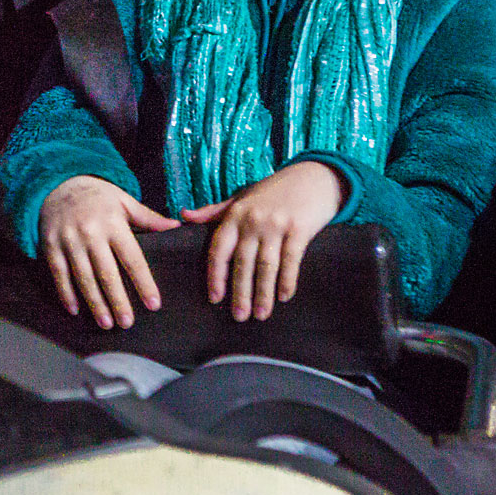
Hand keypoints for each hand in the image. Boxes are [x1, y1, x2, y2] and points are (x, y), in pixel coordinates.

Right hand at [37, 175, 179, 329]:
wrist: (57, 183)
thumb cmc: (97, 197)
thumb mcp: (123, 201)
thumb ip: (148, 217)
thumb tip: (175, 226)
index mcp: (113, 223)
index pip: (132, 258)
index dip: (143, 282)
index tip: (154, 304)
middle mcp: (90, 233)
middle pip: (107, 273)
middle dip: (118, 300)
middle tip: (127, 323)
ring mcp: (68, 240)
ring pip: (83, 277)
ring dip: (95, 303)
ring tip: (106, 323)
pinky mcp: (50, 246)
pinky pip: (59, 274)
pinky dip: (66, 293)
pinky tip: (75, 310)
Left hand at [183, 161, 345, 320]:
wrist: (311, 178)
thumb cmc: (272, 191)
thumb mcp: (241, 198)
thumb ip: (214, 211)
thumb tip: (183, 216)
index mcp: (235, 215)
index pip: (219, 250)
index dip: (216, 276)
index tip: (214, 298)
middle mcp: (253, 221)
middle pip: (242, 263)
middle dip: (240, 293)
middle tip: (239, 317)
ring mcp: (276, 225)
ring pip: (266, 266)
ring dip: (263, 294)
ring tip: (261, 315)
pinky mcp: (299, 229)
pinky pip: (291, 261)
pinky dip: (287, 281)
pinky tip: (283, 297)